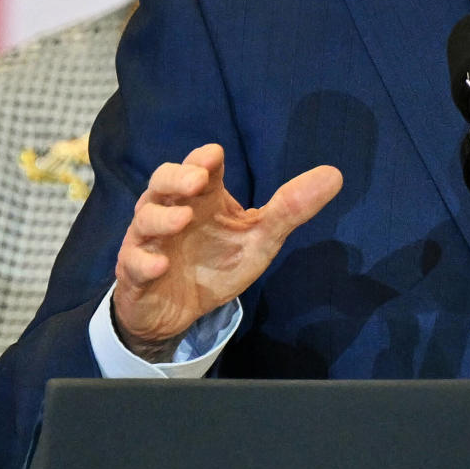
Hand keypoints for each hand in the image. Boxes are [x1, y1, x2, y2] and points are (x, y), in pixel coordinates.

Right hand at [112, 143, 341, 358]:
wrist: (181, 312)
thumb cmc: (216, 264)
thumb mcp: (260, 238)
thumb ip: (291, 208)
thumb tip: (335, 175)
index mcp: (202, 199)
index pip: (198, 167)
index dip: (203, 159)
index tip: (215, 156)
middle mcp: (171, 211)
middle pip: (163, 182)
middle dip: (176, 177)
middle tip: (197, 180)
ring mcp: (150, 241)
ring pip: (145, 219)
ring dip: (161, 217)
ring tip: (182, 219)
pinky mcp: (136, 272)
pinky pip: (134, 264)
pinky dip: (145, 263)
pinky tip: (161, 266)